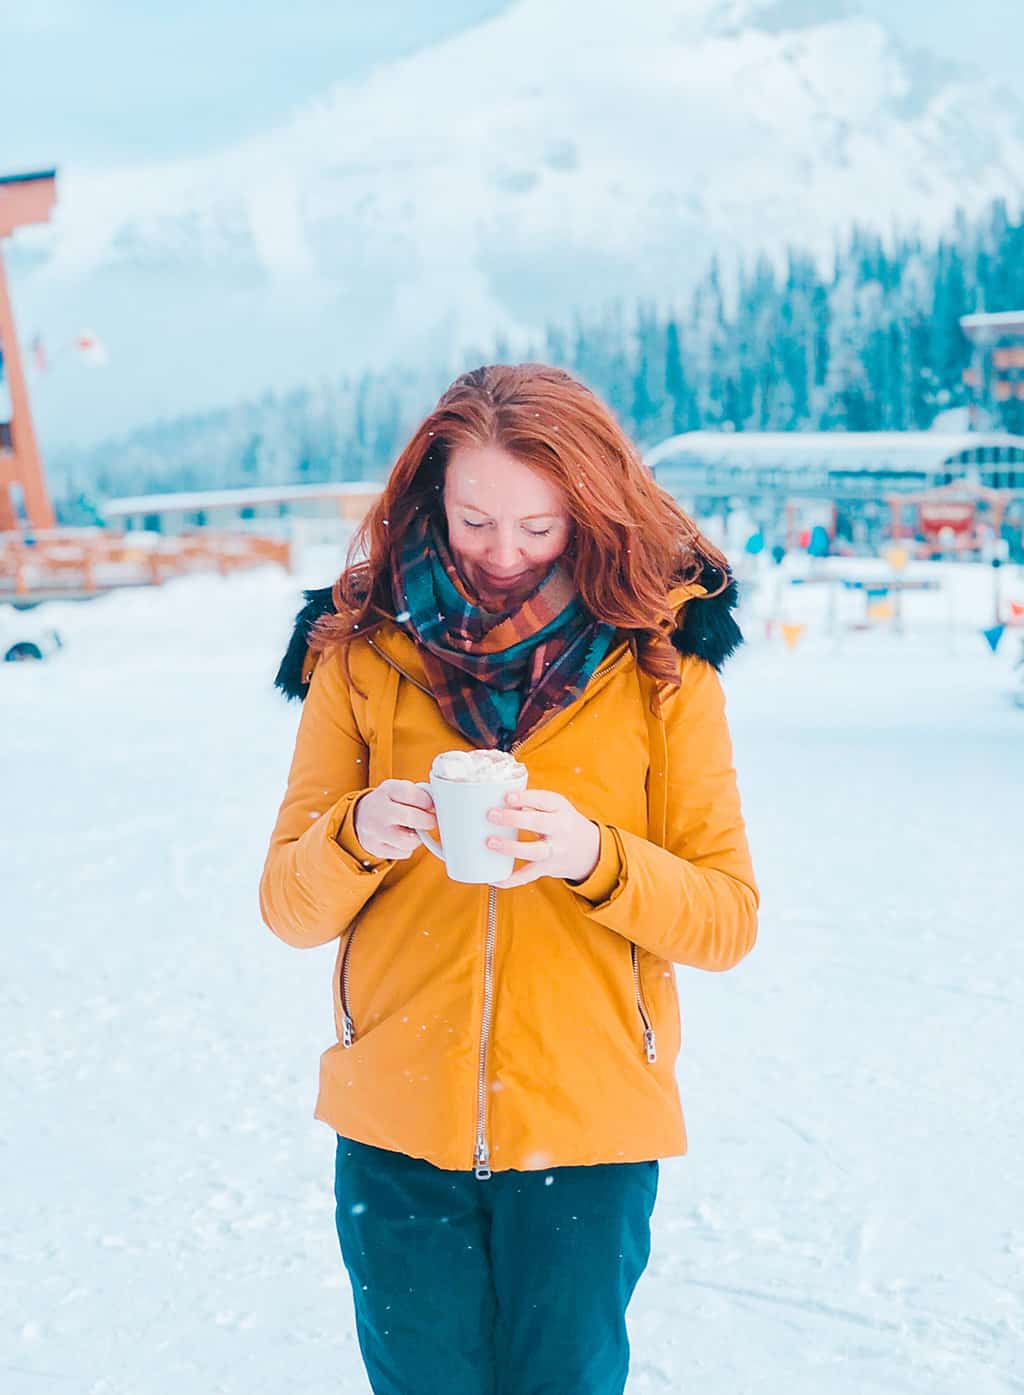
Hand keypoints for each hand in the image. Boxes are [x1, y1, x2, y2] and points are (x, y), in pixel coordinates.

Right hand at [353, 780, 436, 860]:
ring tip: (413, 830)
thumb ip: (419, 794)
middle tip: (431, 821)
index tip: (433, 806)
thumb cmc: (389, 802)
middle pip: (411, 818)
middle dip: (428, 821)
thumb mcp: (399, 789)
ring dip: (418, 837)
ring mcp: (375, 831)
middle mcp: (379, 810)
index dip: (428, 802)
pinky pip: (403, 853)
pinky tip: (402, 839)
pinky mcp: (376, 848)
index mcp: (388, 790)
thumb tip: (439, 807)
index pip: (412, 795)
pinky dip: (408, 848)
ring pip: (409, 841)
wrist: (360, 817)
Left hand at [485, 788, 600, 889]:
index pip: (544, 800)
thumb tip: (502, 801)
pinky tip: (495, 878)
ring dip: (511, 847)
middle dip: (514, 818)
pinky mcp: (548, 868)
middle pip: (538, 823)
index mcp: (561, 809)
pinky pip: (529, 875)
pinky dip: (511, 879)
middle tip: (492, 815)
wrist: (590, 851)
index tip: (507, 796)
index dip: (525, 797)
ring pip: (534, 851)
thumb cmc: (565, 824)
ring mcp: (555, 851)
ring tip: (490, 842)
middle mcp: (560, 829)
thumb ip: (533, 803)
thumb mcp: (557, 807)